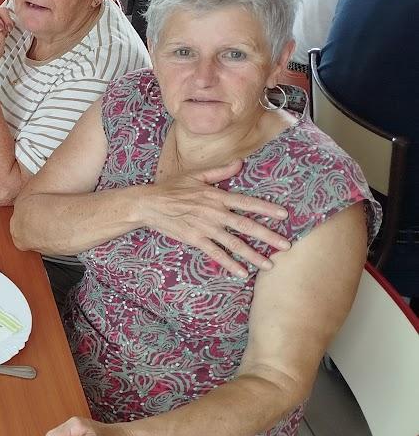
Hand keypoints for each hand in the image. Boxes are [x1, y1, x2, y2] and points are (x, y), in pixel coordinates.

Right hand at [143, 161, 290, 276]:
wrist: (149, 204)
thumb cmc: (171, 188)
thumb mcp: (196, 175)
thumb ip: (220, 171)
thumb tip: (240, 163)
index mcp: (216, 196)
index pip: (247, 203)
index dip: (266, 209)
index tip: (284, 215)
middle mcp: (214, 213)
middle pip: (246, 226)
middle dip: (268, 236)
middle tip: (286, 246)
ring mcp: (205, 228)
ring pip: (234, 243)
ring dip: (253, 255)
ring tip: (270, 264)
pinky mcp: (195, 240)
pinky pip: (216, 254)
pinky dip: (229, 264)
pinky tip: (242, 272)